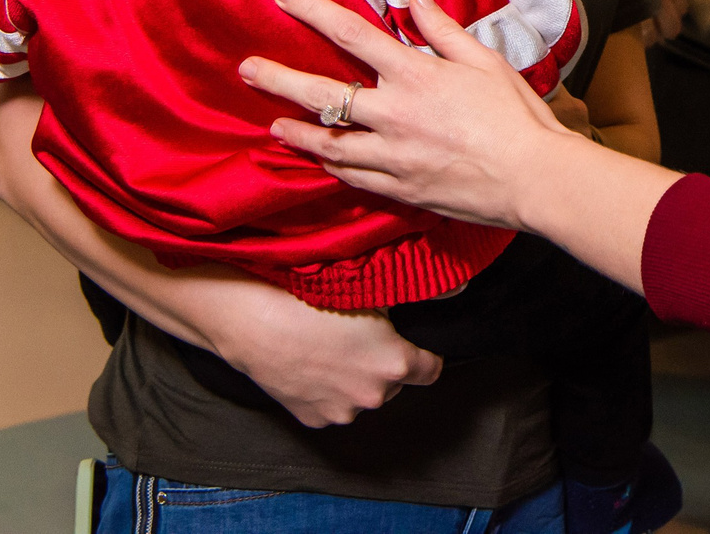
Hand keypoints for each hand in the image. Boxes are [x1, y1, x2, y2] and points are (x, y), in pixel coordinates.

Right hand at [210, 292, 444, 428]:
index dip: (424, 357)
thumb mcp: (369, 290)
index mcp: (395, 363)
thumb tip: (456, 289)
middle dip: (382, 365)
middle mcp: (374, 395)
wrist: (254, 322)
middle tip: (358, 338)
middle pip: (393, 383)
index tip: (415, 349)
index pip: (431, 370)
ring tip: (328, 350)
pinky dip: (327, 392)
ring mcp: (342, 412)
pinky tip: (311, 365)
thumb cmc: (311, 298)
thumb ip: (411, 300)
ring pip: (361, 396)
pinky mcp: (313, 420)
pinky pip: (332, 406)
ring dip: (354, 380)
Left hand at [247, 0, 685, 294]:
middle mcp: (393, 114)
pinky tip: (320, 159)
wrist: (532, 178)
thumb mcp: (484, 61)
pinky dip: (331, 165)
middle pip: (322, 93)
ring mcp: (391, 155)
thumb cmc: (515, 116)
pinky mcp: (397, 188)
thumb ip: (442, 29)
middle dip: (279, 78)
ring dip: (296, 131)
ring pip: (327, 142)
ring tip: (274, 125)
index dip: (312, 10)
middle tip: (247, 69)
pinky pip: (351, 176)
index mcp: (415, 75)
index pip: (352, 33)